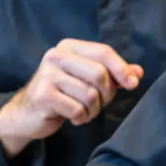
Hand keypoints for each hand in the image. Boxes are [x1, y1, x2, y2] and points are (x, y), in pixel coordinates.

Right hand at [0, 39, 142, 156]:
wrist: (27, 113)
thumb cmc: (63, 94)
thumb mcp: (87, 80)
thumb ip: (112, 74)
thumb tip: (138, 73)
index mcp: (69, 47)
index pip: (103, 52)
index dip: (122, 69)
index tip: (132, 84)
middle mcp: (55, 56)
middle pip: (99, 74)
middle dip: (107, 94)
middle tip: (99, 104)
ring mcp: (47, 75)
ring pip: (90, 95)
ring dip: (94, 110)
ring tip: (84, 111)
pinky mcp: (43, 95)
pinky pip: (78, 109)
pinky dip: (81, 118)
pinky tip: (73, 117)